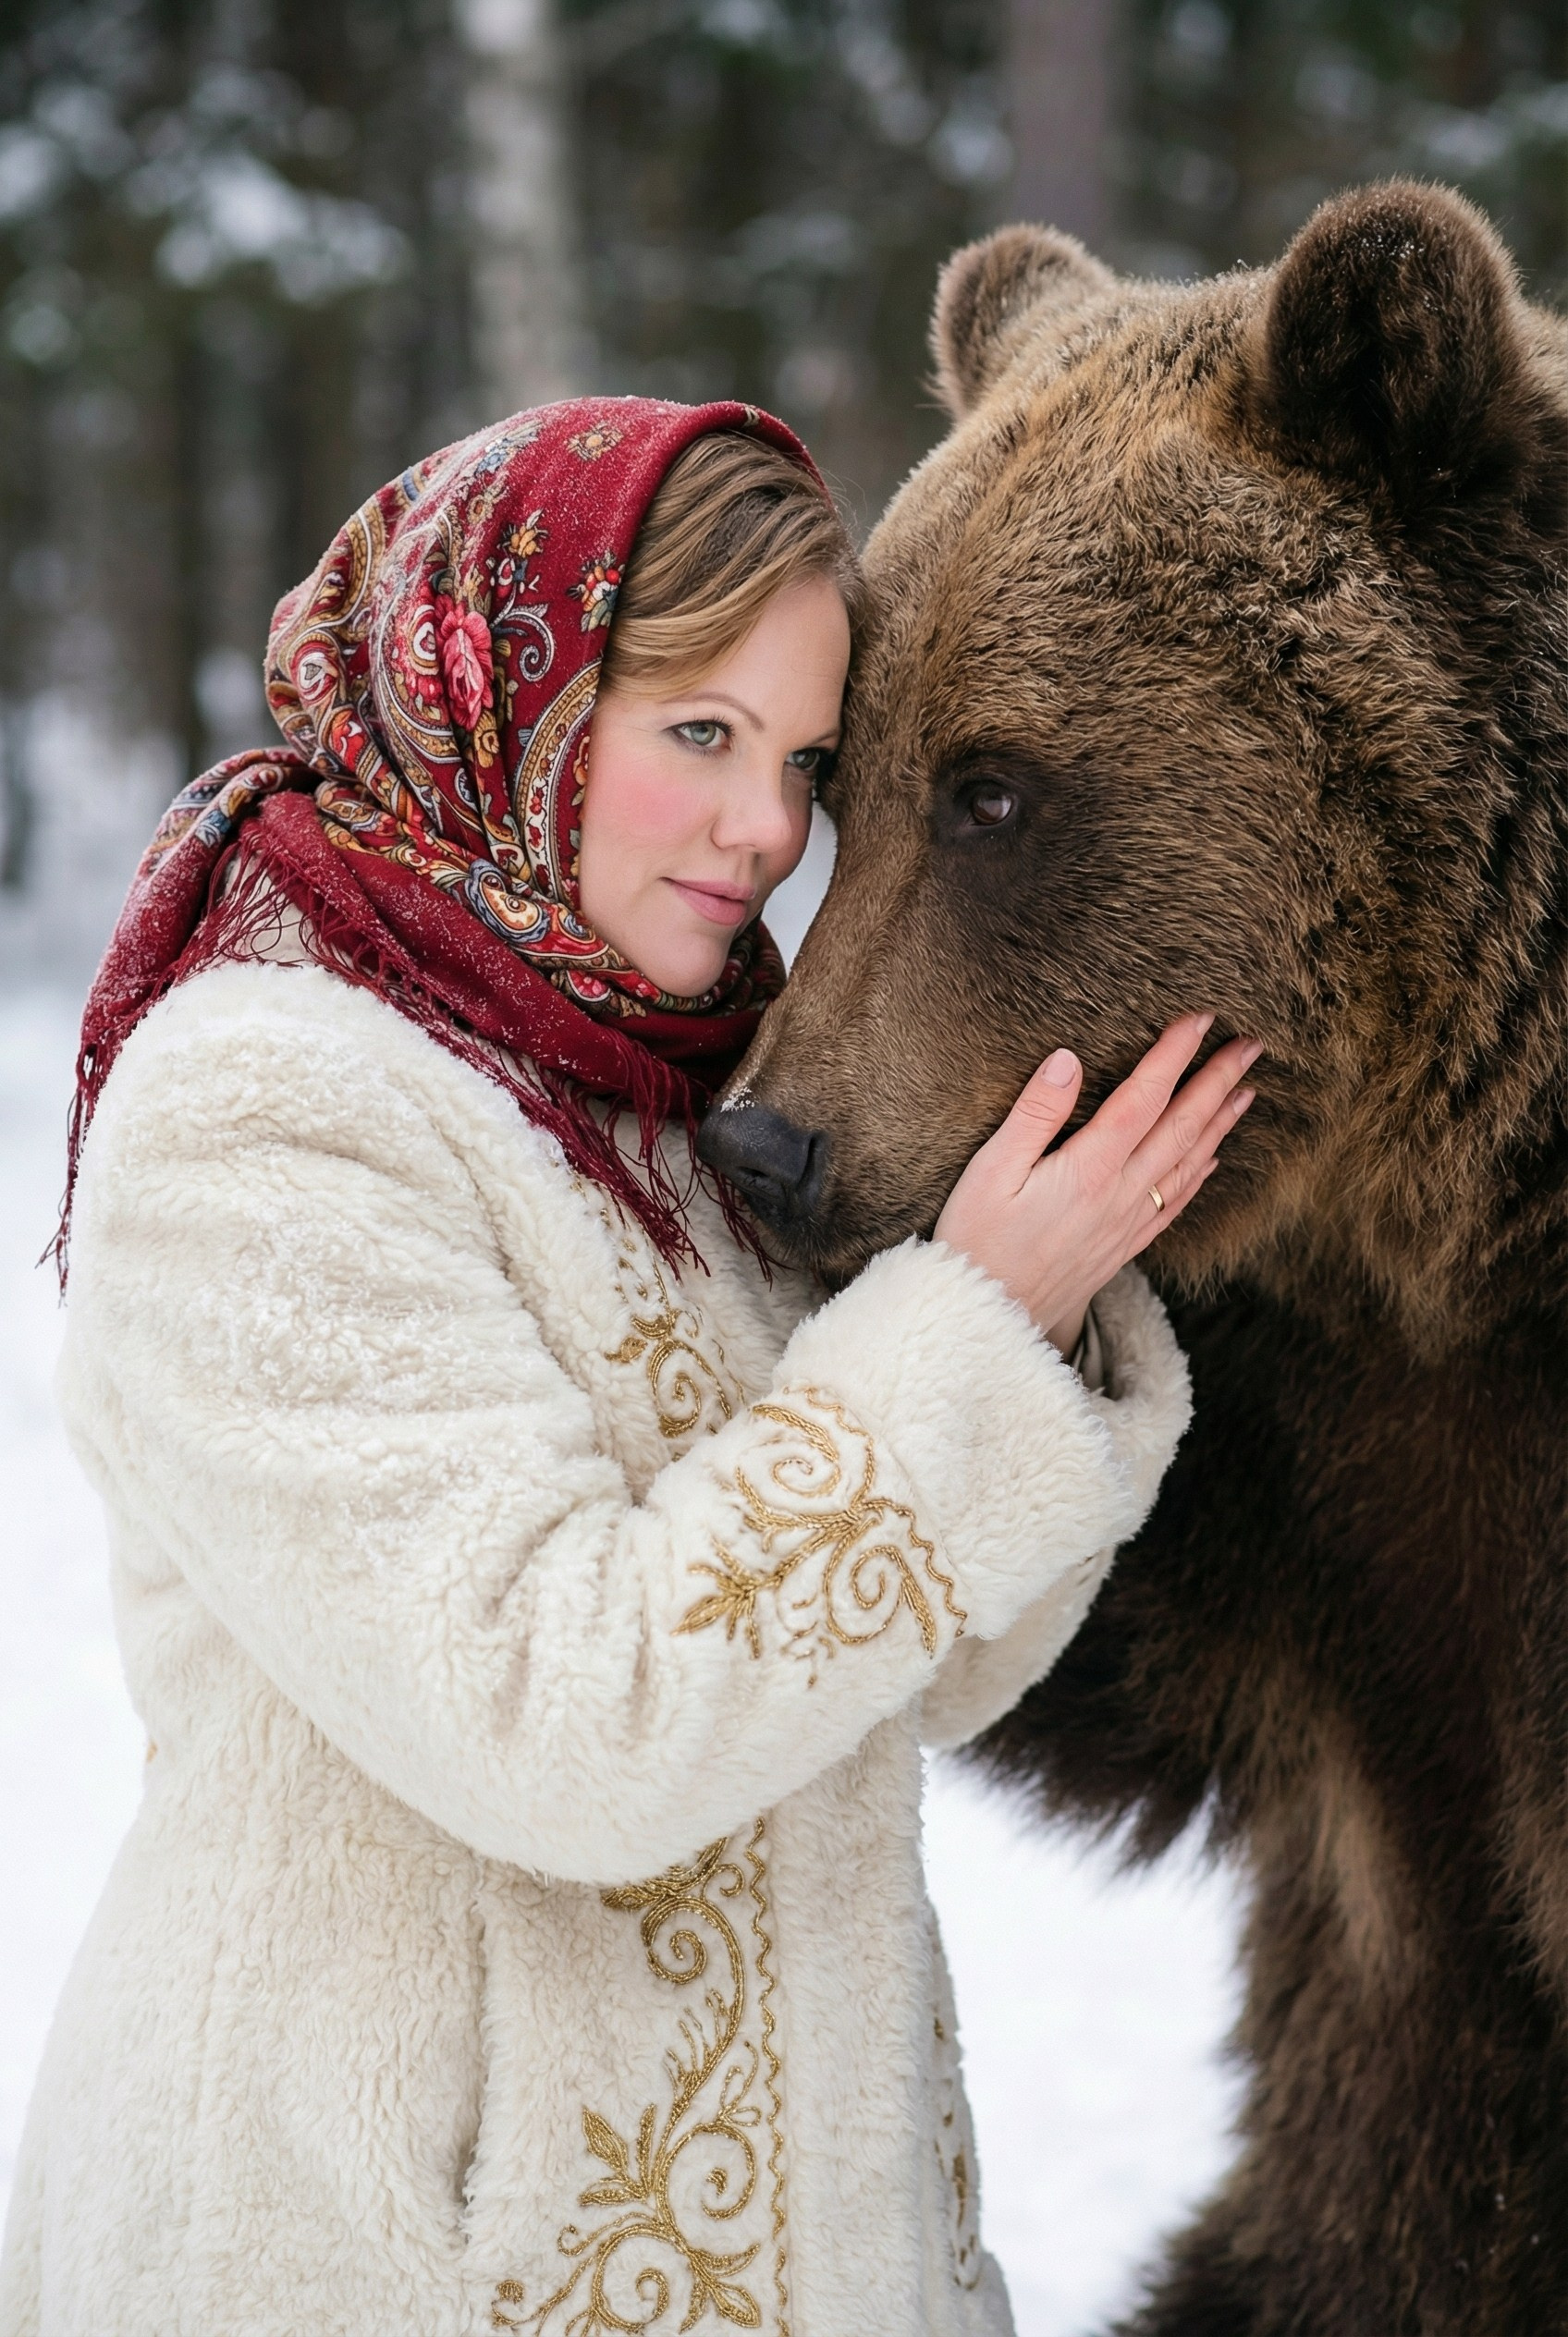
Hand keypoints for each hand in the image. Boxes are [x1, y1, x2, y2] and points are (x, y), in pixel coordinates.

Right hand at [934, 1015, 1259, 1352]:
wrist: (991, 1321)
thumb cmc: (977, 1242)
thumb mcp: (990, 1171)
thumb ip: (1033, 1114)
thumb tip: (1069, 1059)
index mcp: (1089, 1169)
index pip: (1144, 1098)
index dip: (1174, 1055)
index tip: (1201, 1018)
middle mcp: (1120, 1194)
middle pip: (1182, 1126)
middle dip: (1218, 1081)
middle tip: (1250, 1045)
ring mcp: (1128, 1223)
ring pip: (1188, 1163)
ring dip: (1221, 1123)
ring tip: (1246, 1091)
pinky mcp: (1124, 1246)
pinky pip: (1176, 1203)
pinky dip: (1200, 1174)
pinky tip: (1212, 1157)